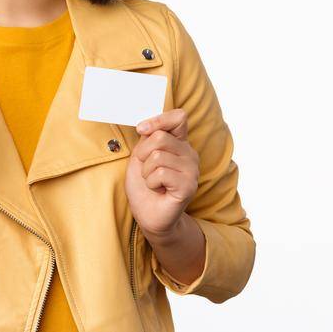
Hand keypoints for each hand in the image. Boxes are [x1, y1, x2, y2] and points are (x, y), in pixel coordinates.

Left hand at [124, 108, 199, 238]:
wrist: (149, 214)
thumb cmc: (144, 185)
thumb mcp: (141, 156)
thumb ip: (147, 138)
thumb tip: (146, 126)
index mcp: (179, 143)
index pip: (178, 117)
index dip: (158, 120)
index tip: (141, 129)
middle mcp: (189, 154)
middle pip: (160, 137)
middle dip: (143, 154)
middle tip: (146, 169)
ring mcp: (192, 170)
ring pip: (157, 156)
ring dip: (146, 171)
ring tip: (153, 181)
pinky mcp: (188, 186)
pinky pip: (160, 173)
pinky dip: (151, 182)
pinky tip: (158, 190)